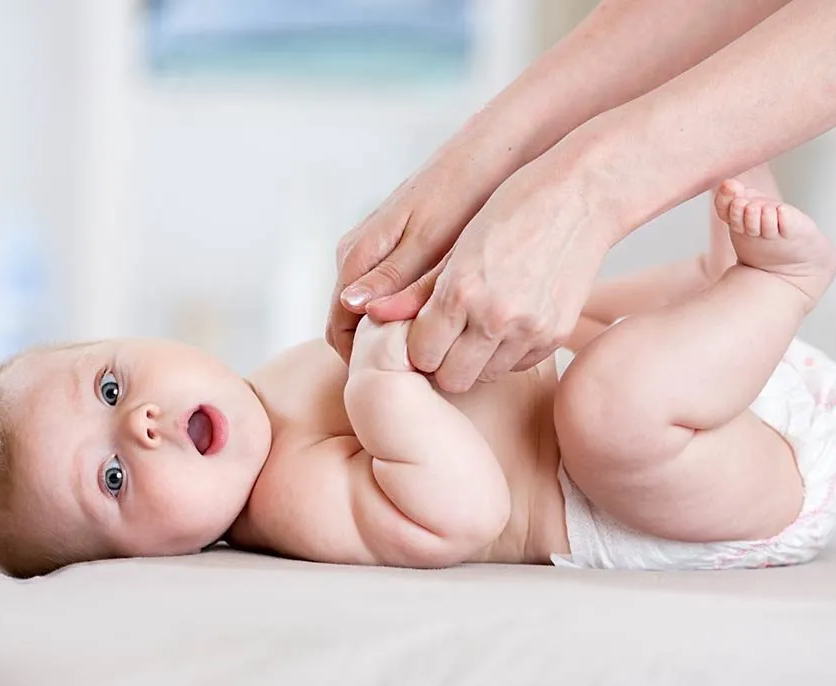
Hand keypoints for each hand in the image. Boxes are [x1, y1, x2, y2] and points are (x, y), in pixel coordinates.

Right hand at [326, 115, 528, 364]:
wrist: (496, 150)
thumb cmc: (467, 192)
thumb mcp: (433, 241)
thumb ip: (395, 277)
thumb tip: (352, 307)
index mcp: (356, 255)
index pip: (339, 331)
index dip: (363, 364)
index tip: (399, 385)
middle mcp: (357, 254)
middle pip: (352, 326)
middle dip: (380, 354)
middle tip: (423, 377)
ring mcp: (375, 250)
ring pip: (372, 313)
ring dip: (395, 337)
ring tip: (436, 356)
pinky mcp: (396, 246)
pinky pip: (390, 295)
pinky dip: (408, 316)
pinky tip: (442, 326)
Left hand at [368, 165, 610, 392]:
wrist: (580, 198)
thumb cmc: (509, 211)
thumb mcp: (455, 246)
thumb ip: (415, 289)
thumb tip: (367, 312)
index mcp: (461, 291)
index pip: (421, 354)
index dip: (417, 347)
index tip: (420, 334)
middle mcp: (495, 317)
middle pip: (450, 377)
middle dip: (442, 362)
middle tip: (444, 339)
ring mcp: (530, 329)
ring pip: (484, 375)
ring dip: (474, 360)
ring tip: (474, 329)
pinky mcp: (556, 335)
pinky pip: (517, 365)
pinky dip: (506, 352)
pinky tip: (505, 324)